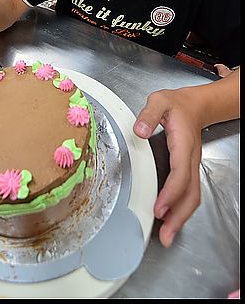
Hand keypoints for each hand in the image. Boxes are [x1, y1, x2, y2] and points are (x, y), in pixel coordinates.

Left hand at [133, 87, 202, 247]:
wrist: (195, 106)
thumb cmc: (176, 104)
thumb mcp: (159, 100)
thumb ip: (149, 113)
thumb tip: (141, 131)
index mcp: (183, 144)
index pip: (180, 173)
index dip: (171, 193)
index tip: (159, 208)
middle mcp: (190, 159)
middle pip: (191, 193)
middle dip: (179, 216)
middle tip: (165, 235)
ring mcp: (191, 166)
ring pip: (192, 196)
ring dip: (181, 217)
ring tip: (167, 235)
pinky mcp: (188, 170)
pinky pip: (188, 193)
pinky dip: (180, 209)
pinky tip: (169, 219)